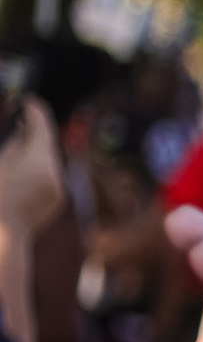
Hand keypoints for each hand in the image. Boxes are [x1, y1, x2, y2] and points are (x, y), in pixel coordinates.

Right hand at [0, 100, 62, 236]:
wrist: (0, 239)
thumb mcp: (0, 165)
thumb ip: (12, 146)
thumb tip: (23, 131)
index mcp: (38, 164)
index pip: (43, 130)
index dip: (36, 113)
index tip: (31, 102)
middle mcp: (54, 175)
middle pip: (47, 145)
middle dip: (36, 131)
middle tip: (26, 116)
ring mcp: (58, 190)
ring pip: (49, 160)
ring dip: (36, 149)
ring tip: (21, 138)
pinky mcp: (55, 201)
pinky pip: (49, 176)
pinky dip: (38, 166)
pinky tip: (25, 162)